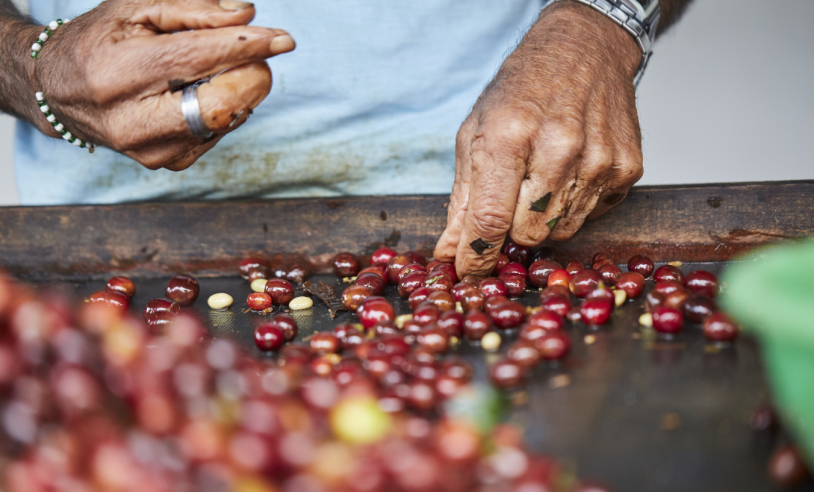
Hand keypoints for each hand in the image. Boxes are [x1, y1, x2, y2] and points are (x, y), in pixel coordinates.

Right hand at [28, 0, 294, 170]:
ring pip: (223, 122)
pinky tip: (204, 93)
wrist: (60, 91)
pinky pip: (217, 134)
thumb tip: (246, 16)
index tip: (285, 39)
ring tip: (218, 70)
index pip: (195, 58)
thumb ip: (192, 8)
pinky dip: (225, 109)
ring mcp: (149, 151)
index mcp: (115, 73)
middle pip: (217, 105)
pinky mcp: (166, 164)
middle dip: (251, 75)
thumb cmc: (103, 41)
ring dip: (239, 91)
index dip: (246, 47)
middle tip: (259, 54)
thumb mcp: (136, 8)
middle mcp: (129, 121)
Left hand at [434, 2, 643, 277]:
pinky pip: (592, 215)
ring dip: (544, 219)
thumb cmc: (522, 90)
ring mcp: (599, 158)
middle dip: (512, 230)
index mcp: (509, 135)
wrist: (584, 50)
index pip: (490, 218)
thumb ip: (463, 199)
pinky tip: (570, 172)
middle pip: (528, 233)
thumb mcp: (476, 133)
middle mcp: (558, 147)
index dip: (476, 255)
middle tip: (510, 202)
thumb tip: (450, 253)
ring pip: (561, 231)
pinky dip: (574, 205)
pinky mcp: (627, 167)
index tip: (467, 273)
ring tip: (541, 179)